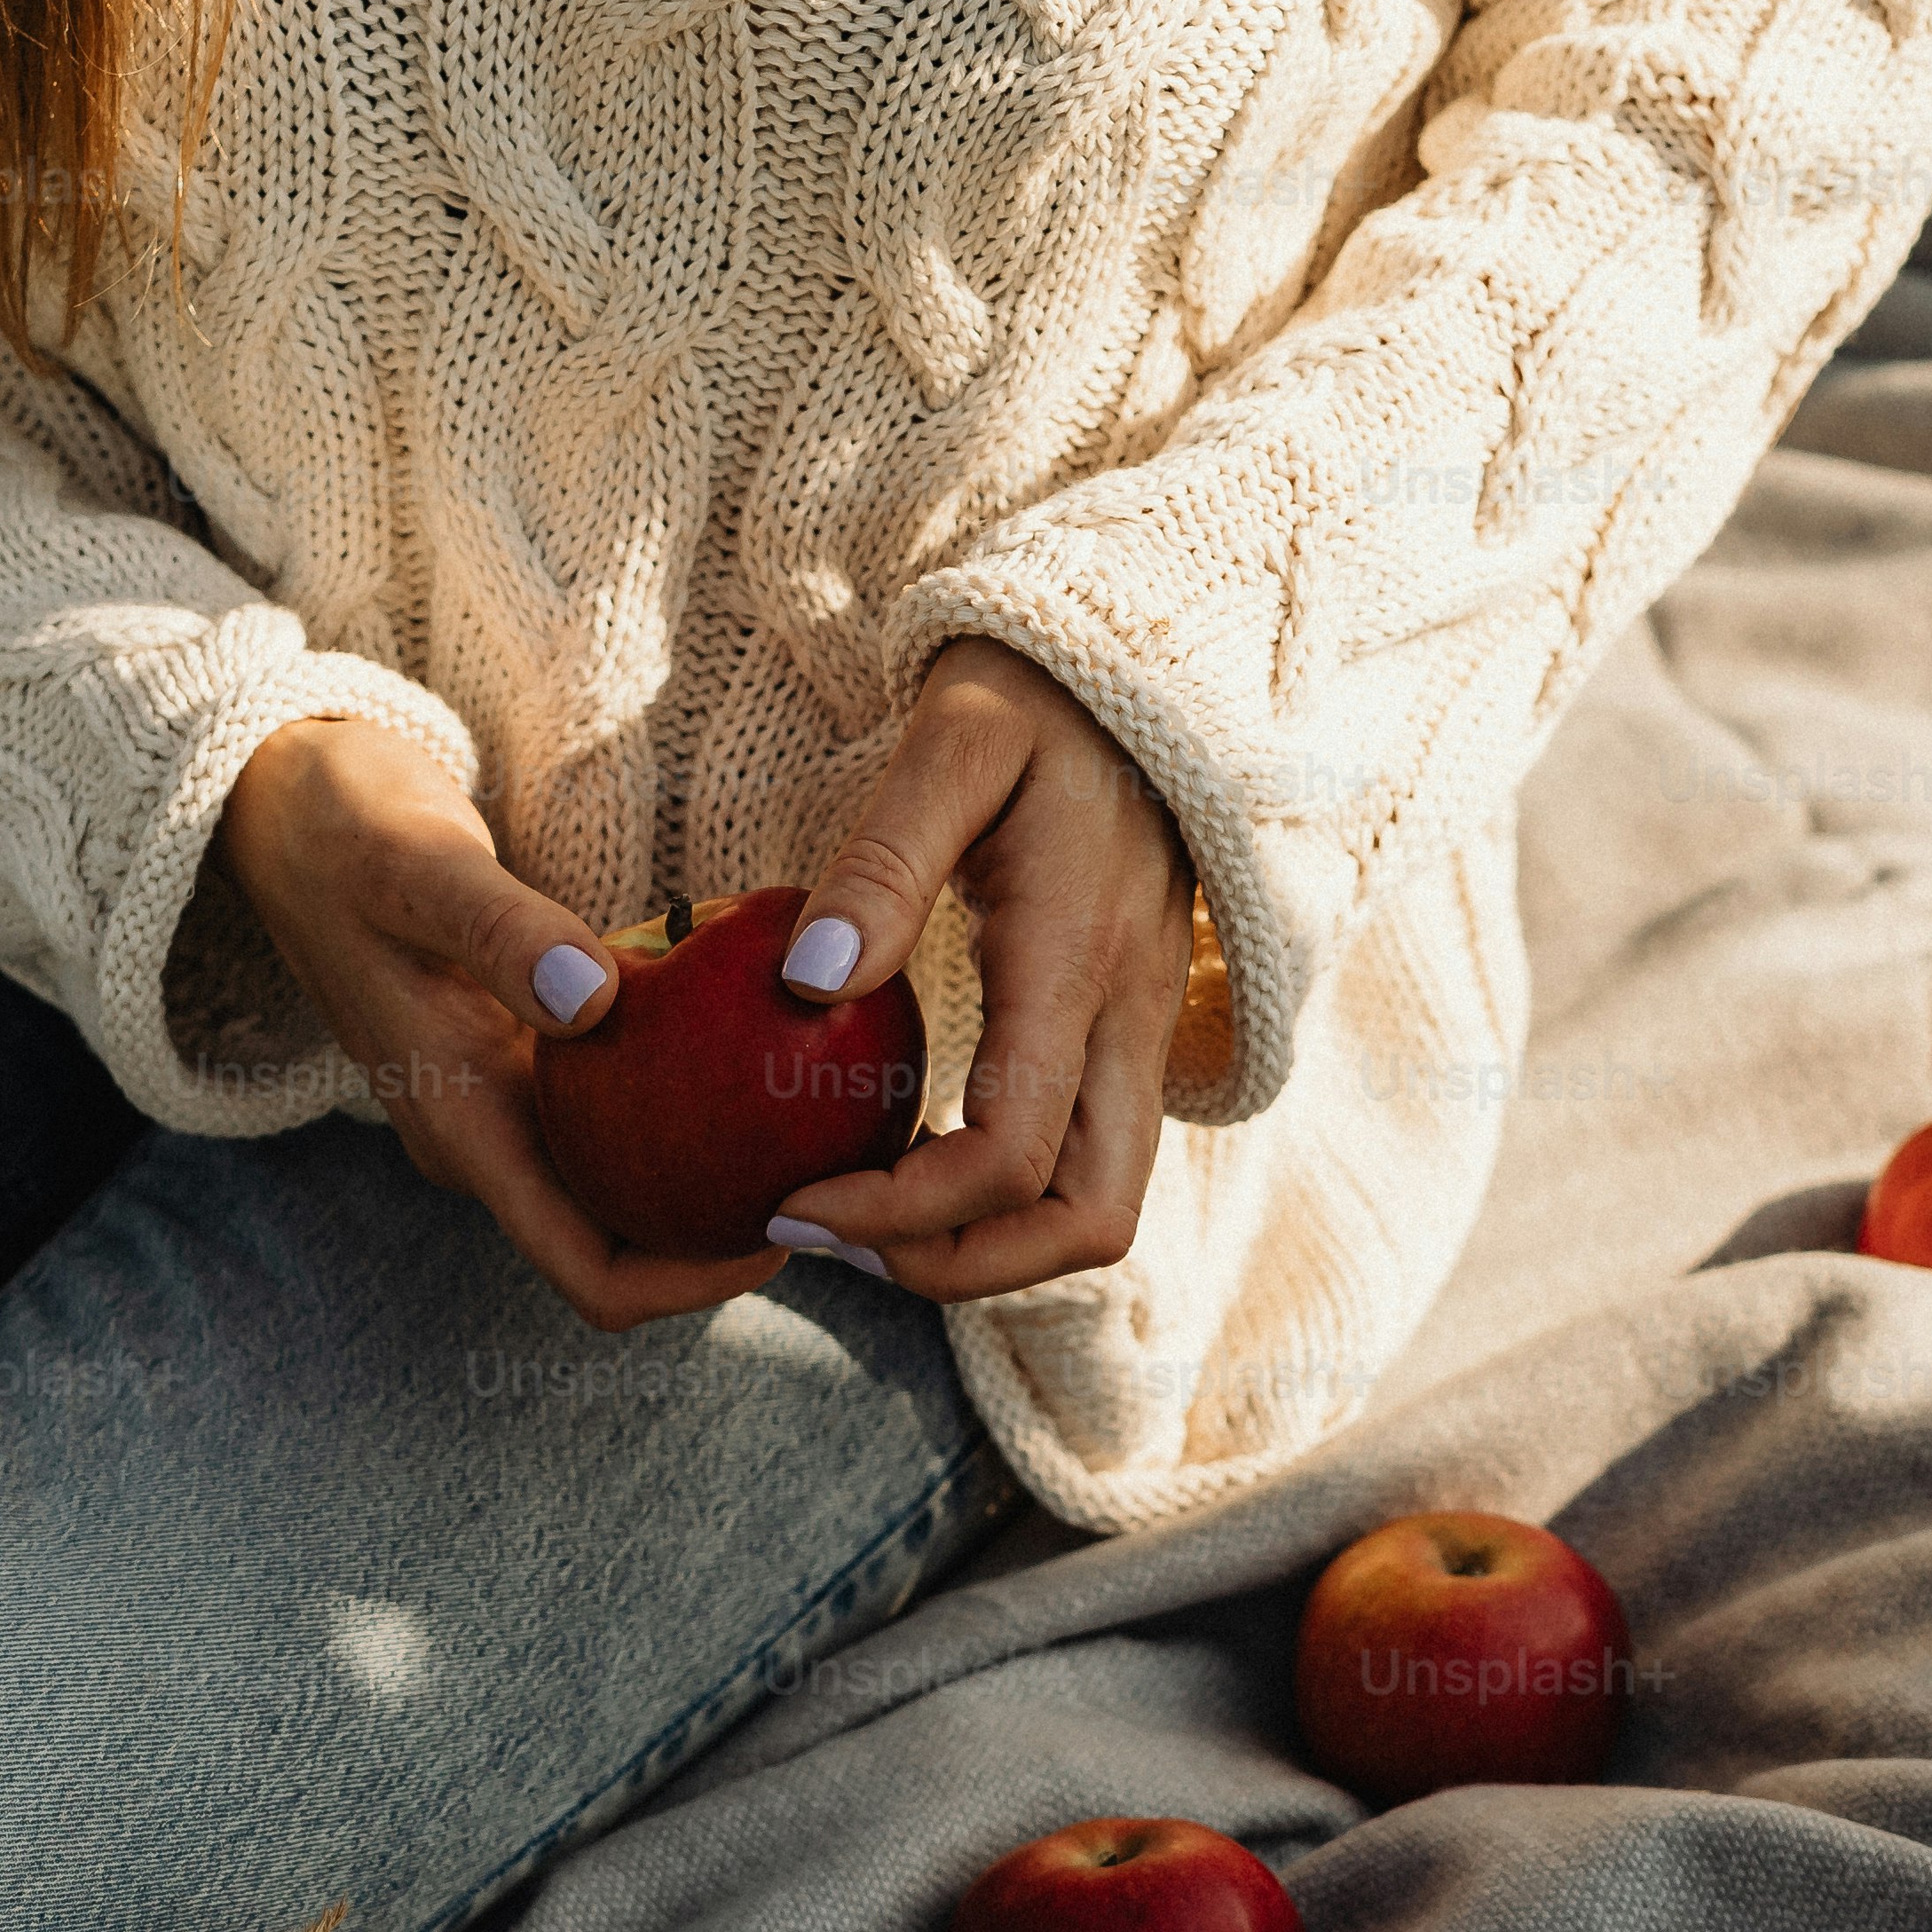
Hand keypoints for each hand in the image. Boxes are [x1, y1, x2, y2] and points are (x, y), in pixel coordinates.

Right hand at [220, 716, 792, 1333]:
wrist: (282, 806)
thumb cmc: (343, 829)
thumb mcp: (418, 866)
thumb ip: (501, 933)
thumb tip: (596, 1002)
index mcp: (461, 1129)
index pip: (589, 1272)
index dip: (696, 1283)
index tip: (790, 1234)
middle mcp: (485, 1140)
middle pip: (626, 1245)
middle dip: (730, 1237)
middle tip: (839, 1180)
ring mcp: (501, 1107)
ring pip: (627, 1186)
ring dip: (715, 1178)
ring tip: (820, 1131)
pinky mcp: (519, 1062)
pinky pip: (619, 1118)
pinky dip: (689, 1108)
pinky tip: (762, 1060)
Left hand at [758, 640, 1187, 1302]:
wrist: (1136, 665)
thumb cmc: (1032, 695)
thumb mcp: (950, 746)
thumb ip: (884, 861)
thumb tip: (812, 986)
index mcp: (1077, 961)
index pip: (1010, 1153)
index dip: (899, 1212)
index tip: (790, 1204)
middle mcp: (1129, 1017)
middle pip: (1087, 1222)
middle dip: (961, 1265)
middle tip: (832, 1239)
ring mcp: (1141, 1031)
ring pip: (1099, 1207)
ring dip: (988, 1245)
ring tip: (863, 1218)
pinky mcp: (1129, 1029)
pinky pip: (1085, 1159)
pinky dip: (1001, 1196)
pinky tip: (905, 1155)